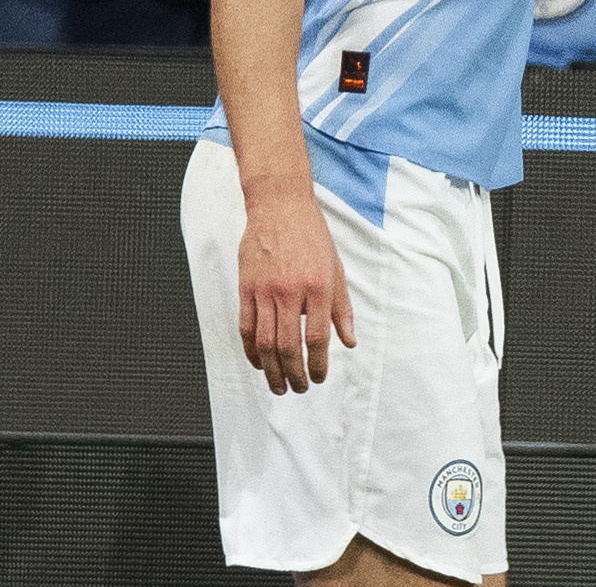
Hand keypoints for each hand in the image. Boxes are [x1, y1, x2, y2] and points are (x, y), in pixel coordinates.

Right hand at [237, 190, 355, 395]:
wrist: (280, 207)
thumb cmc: (311, 236)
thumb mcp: (337, 269)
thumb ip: (342, 309)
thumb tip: (349, 341)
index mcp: (318, 287)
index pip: (318, 337)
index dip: (319, 364)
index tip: (320, 377)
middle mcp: (291, 292)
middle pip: (289, 346)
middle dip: (295, 374)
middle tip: (300, 389)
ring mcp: (265, 291)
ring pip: (265, 342)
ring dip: (271, 370)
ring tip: (278, 386)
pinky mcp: (246, 288)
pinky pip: (246, 327)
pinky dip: (251, 350)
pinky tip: (258, 362)